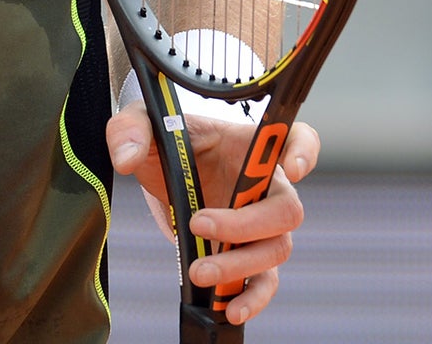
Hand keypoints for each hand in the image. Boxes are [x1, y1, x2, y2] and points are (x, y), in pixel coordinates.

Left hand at [106, 100, 318, 326]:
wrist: (166, 169)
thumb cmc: (167, 139)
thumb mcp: (145, 122)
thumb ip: (131, 128)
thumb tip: (128, 158)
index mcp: (249, 145)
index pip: (296, 138)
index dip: (303, 151)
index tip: (292, 167)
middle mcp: (266, 184)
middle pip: (286, 208)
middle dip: (245, 224)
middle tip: (197, 224)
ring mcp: (260, 224)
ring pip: (276, 249)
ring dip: (239, 264)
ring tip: (197, 271)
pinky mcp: (247, 255)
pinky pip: (264, 281)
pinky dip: (252, 297)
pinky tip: (229, 308)